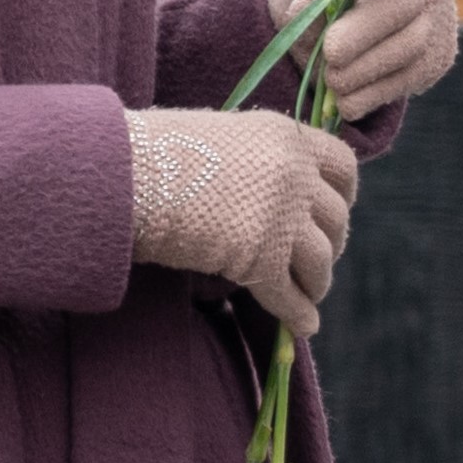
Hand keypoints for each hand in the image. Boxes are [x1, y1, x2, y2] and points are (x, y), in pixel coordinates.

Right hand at [124, 107, 359, 334]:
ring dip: (317, 281)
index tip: (337, 213)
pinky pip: (290, 293)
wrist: (119, 177)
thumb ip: (256, 160)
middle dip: (330, 243)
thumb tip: (271, 189)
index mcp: (286, 137)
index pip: (343, 167)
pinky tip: (302, 326)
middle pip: (334, 218)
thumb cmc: (151, 155)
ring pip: (320, 258)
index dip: (343, 195)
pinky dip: (298, 313)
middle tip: (317, 261)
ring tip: (310, 294)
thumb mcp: (219, 138)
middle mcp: (295, 173)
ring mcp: (282, 216)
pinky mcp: (262, 258)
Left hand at [269, 0, 462, 124]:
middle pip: (405, 2)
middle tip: (332, 52)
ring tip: (331, 79)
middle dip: (365, 30)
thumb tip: (313, 4)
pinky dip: (374, 92)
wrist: (347, 19)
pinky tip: (345, 101)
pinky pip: (409, 77)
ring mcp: (440, 19)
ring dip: (367, 67)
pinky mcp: (437, 59)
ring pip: (410, 45)